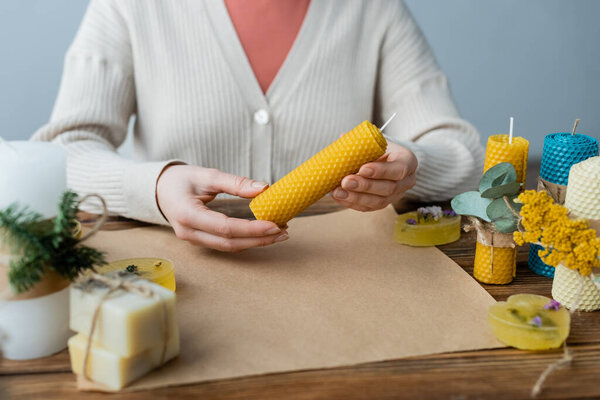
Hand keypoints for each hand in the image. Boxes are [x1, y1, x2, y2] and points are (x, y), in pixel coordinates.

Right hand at [156, 165, 287, 251]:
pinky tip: (262, 233)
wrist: (158, 190)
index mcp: (187, 214)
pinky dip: (246, 240)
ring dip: (255, 242)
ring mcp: (193, 239)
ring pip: (229, 247)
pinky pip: (225, 244)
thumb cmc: (181, 179)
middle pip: (229, 243)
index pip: (225, 227)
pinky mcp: (200, 240)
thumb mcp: (206, 175)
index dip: (251, 229)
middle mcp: (189, 232)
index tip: (275, 224)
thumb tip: (264, 188)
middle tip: (283, 231)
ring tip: (279, 233)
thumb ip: (235, 183)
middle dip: (259, 239)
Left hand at [332, 143, 417, 210]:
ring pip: (378, 202)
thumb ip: (363, 142)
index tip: (362, 168)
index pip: (399, 169)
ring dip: (356, 198)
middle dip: (365, 186)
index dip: (381, 171)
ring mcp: (396, 196)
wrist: (385, 161)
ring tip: (338, 192)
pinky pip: (368, 207)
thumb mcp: (377, 142)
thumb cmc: (381, 149)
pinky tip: (339, 197)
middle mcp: (406, 181)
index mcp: (408, 162)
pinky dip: (352, 203)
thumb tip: (342, 138)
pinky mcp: (383, 204)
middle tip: (345, 181)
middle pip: (388, 188)